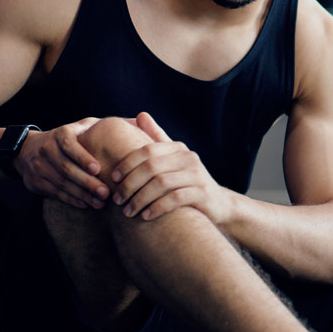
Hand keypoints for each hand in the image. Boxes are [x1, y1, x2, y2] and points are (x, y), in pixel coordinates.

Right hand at [15, 117, 109, 208]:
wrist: (30, 149)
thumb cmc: (71, 137)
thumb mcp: (85, 126)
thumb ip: (109, 125)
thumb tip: (140, 119)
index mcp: (61, 133)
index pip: (69, 145)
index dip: (82, 157)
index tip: (98, 169)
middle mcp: (47, 149)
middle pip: (66, 168)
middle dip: (86, 182)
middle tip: (105, 193)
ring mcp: (39, 166)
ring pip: (61, 183)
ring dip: (81, 194)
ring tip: (100, 203)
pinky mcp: (35, 182)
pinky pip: (55, 193)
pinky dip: (71, 200)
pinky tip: (86, 205)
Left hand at [109, 111, 232, 223]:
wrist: (219, 204)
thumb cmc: (188, 181)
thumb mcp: (174, 159)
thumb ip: (157, 138)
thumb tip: (141, 114)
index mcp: (178, 148)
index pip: (147, 150)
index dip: (127, 163)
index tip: (113, 179)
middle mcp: (189, 158)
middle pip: (151, 167)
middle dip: (130, 184)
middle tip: (117, 200)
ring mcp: (197, 175)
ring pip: (161, 183)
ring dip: (140, 199)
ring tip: (128, 212)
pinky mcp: (203, 193)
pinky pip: (175, 199)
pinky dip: (157, 208)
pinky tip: (145, 216)